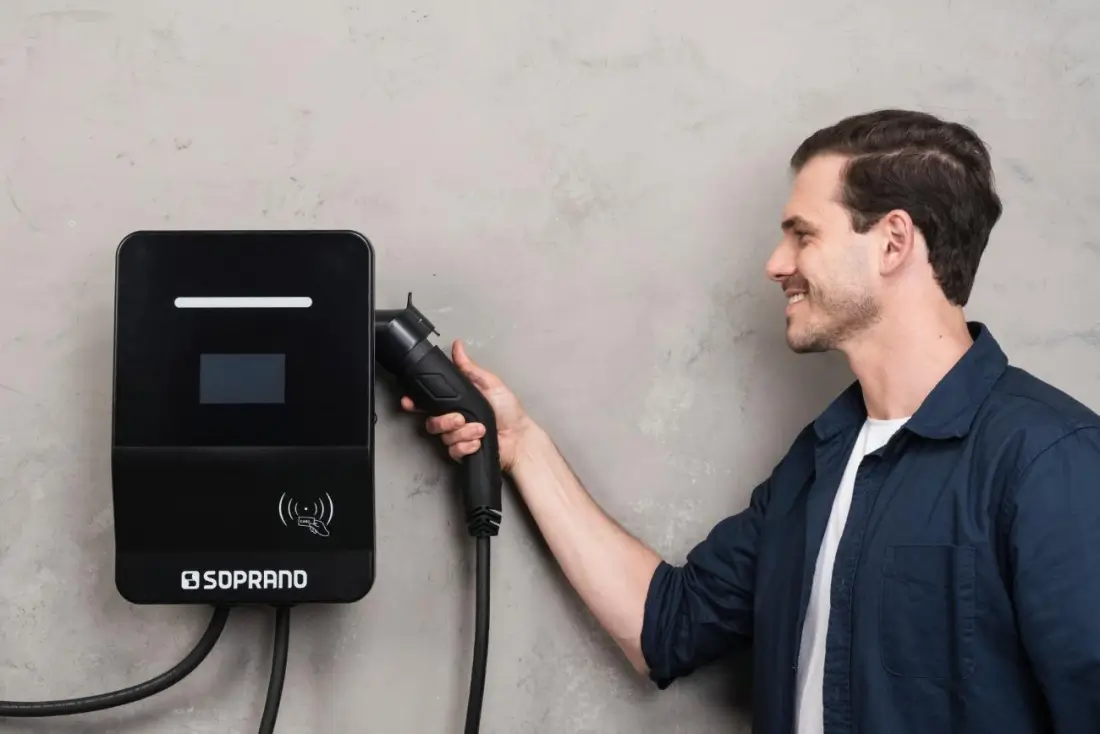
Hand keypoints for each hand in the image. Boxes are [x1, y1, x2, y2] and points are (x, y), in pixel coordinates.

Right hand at [400, 339, 532, 471]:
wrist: (519, 436)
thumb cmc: (508, 411)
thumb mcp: (490, 384)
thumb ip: (469, 368)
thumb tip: (458, 346)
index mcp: (456, 403)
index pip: (428, 403)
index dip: (415, 403)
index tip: (409, 402)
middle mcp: (453, 420)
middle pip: (431, 422)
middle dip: (444, 421)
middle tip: (460, 419)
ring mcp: (457, 437)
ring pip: (444, 437)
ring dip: (463, 433)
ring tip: (480, 429)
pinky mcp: (462, 453)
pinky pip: (453, 450)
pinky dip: (466, 446)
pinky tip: (478, 442)